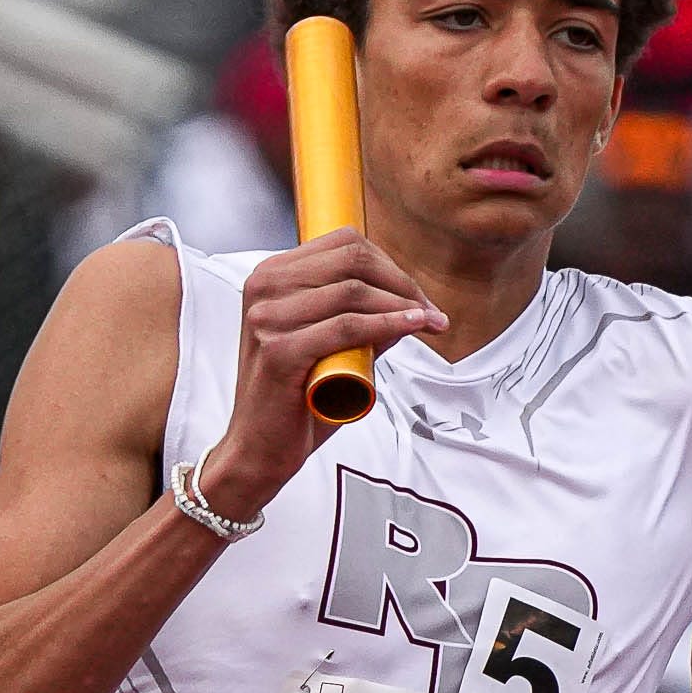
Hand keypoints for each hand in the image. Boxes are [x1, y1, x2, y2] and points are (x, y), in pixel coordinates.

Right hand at [197, 230, 444, 520]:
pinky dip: (388, 324)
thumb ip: (365, 322)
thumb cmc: (297, 398)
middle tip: (430, 314)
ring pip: (353, 292)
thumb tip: (413, 304)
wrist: (261, 448)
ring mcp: (267, 317)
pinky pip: (348, 327)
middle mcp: (263, 287)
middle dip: (402, 284)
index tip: (418, 298)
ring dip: (402, 305)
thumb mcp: (332, 348)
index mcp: (270, 275)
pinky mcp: (278, 351)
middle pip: (352, 261)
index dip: (390, 266)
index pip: (343, 244)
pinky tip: (414, 328)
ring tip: (430, 324)